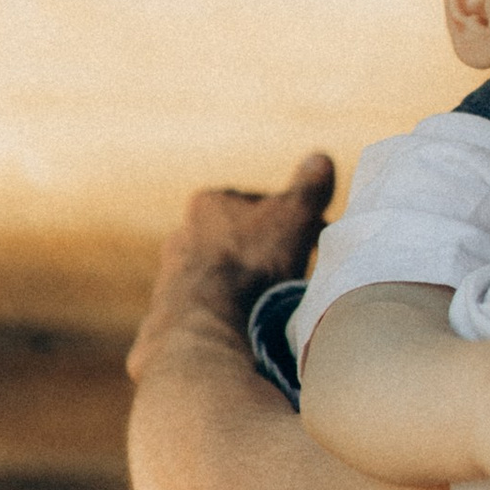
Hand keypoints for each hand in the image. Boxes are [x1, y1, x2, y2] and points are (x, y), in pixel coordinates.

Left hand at [126, 151, 334, 381]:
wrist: (205, 329)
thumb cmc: (250, 265)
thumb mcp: (292, 217)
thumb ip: (307, 189)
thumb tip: (320, 159)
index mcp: (207, 204)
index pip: (255, 203)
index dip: (288, 220)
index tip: (312, 239)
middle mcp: (182, 236)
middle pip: (234, 240)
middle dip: (263, 254)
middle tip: (295, 273)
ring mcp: (171, 278)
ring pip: (219, 277)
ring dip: (244, 287)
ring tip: (273, 307)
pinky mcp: (168, 318)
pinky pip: (208, 311)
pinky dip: (229, 316)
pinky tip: (248, 329)